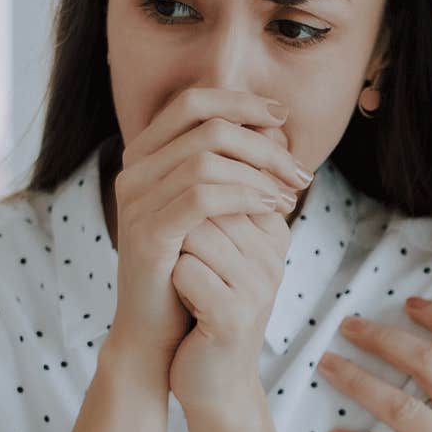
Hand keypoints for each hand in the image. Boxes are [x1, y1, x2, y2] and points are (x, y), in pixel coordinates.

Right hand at [108, 88, 308, 374]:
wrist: (158, 330)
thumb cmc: (192, 264)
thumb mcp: (214, 208)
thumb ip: (233, 166)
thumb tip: (277, 127)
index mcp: (146, 156)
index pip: (193, 102)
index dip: (241, 102)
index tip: (283, 118)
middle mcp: (133, 172)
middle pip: (206, 127)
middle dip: (263, 145)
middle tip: (298, 172)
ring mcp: (135, 202)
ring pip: (206, 160)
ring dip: (261, 174)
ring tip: (291, 197)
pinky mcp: (146, 235)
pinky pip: (202, 198)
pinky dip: (245, 197)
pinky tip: (272, 209)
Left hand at [166, 204, 290, 414]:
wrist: (213, 380)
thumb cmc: (207, 308)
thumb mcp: (221, 251)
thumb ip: (218, 204)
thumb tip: (199, 148)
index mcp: (275, 235)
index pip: (225, 185)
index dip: (192, 212)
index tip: (195, 248)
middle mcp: (274, 258)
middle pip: (209, 206)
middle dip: (182, 230)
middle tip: (186, 266)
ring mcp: (259, 286)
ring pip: (195, 234)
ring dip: (176, 255)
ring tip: (188, 284)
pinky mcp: (235, 315)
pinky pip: (186, 270)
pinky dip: (174, 283)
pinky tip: (186, 303)